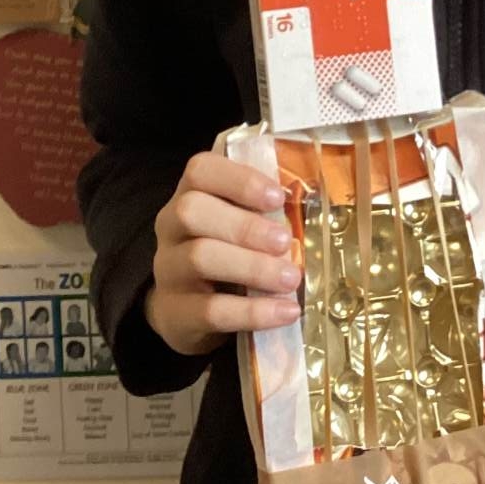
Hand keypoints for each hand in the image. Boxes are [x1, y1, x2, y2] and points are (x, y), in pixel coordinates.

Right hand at [144, 151, 300, 355]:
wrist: (185, 311)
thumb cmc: (226, 253)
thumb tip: (316, 202)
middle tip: (285, 241)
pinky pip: (210, 310)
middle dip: (245, 225)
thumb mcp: (239, 224)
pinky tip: (286, 312)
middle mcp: (171, 227)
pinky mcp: (176, 313)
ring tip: (291, 278)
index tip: (278, 197)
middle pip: (191, 211)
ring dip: (253, 267)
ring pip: (199, 258)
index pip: (200, 170)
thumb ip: (264, 210)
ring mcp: (168, 270)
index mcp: (190, 194)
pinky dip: (252, 311)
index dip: (240, 180)